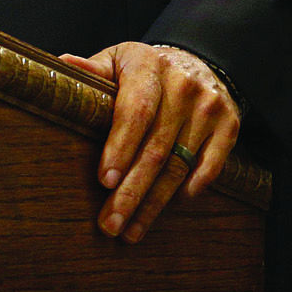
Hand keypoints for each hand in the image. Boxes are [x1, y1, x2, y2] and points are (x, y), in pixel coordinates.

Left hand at [59, 42, 240, 242]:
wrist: (196, 61)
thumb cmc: (144, 71)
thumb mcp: (117, 61)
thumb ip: (92, 70)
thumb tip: (61, 66)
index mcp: (149, 67)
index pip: (135, 112)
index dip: (120, 148)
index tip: (105, 181)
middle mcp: (183, 85)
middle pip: (156, 149)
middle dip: (131, 192)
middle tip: (110, 224)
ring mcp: (209, 106)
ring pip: (179, 165)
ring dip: (154, 203)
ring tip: (131, 231)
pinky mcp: (230, 124)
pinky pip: (210, 167)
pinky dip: (190, 189)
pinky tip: (170, 207)